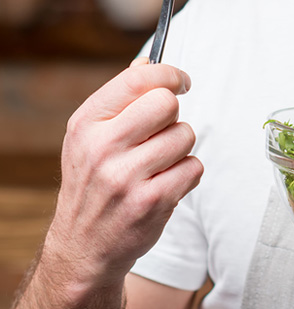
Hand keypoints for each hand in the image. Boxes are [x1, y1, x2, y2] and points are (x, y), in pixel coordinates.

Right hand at [44, 58, 203, 291]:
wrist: (83, 247)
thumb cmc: (94, 181)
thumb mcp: (89, 136)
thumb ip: (120, 97)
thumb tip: (148, 61)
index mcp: (87, 123)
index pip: (140, 78)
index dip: (170, 74)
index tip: (181, 82)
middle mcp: (102, 148)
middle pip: (167, 103)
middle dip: (173, 115)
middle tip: (162, 131)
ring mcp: (126, 177)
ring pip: (185, 134)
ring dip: (180, 147)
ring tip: (158, 164)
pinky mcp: (151, 202)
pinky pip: (194, 166)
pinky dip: (187, 173)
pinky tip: (165, 183)